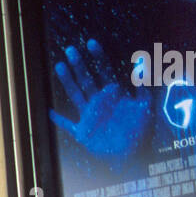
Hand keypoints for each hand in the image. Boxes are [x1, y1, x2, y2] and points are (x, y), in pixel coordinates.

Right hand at [49, 38, 150, 162]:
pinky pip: (68, 125)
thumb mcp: (146, 106)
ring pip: (76, 95)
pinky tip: (49, 112)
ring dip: (68, 81)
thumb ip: (143, 86)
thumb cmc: (141, 130)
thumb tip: (141, 64)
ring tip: (59, 66)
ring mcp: (90, 116)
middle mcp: (99, 102)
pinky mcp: (83, 132)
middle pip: (86, 79)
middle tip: (70, 50)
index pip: (104, 71)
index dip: (98, 57)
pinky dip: (59, 120)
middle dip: (79, 65)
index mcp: (114, 94)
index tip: (91, 42)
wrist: (134, 154)